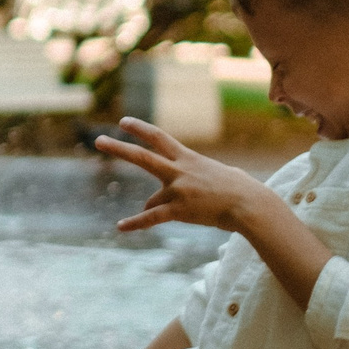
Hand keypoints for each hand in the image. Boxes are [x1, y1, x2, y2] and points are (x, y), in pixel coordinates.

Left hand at [99, 117, 333, 309]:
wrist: (251, 205)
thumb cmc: (242, 190)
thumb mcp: (220, 173)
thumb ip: (201, 175)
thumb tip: (198, 181)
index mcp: (189, 159)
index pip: (159, 138)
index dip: (140, 129)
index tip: (123, 122)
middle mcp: (180, 171)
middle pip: (143, 156)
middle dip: (119, 148)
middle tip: (98, 140)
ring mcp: (179, 190)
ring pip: (149, 198)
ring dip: (143, 211)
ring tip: (126, 223)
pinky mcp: (180, 210)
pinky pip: (152, 218)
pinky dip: (135, 223)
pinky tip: (121, 227)